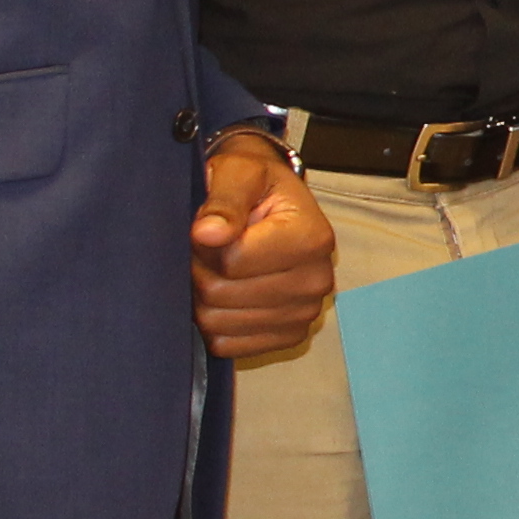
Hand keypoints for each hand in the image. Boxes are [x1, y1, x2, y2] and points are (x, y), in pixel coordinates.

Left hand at [190, 131, 336, 359]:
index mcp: (312, 238)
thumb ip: (224, 199)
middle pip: (221, 295)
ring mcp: (306, 313)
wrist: (273, 205)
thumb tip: (207, 233)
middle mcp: (317, 281)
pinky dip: (216, 324)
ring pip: (219, 324)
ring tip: (219, 269)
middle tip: (209, 249)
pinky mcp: (289, 336)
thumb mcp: (239, 173)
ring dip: (203, 298)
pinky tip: (227, 296)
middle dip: (201, 270)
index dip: (204, 244)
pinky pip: (228, 345)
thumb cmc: (255, 186)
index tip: (211, 227)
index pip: (231, 261)